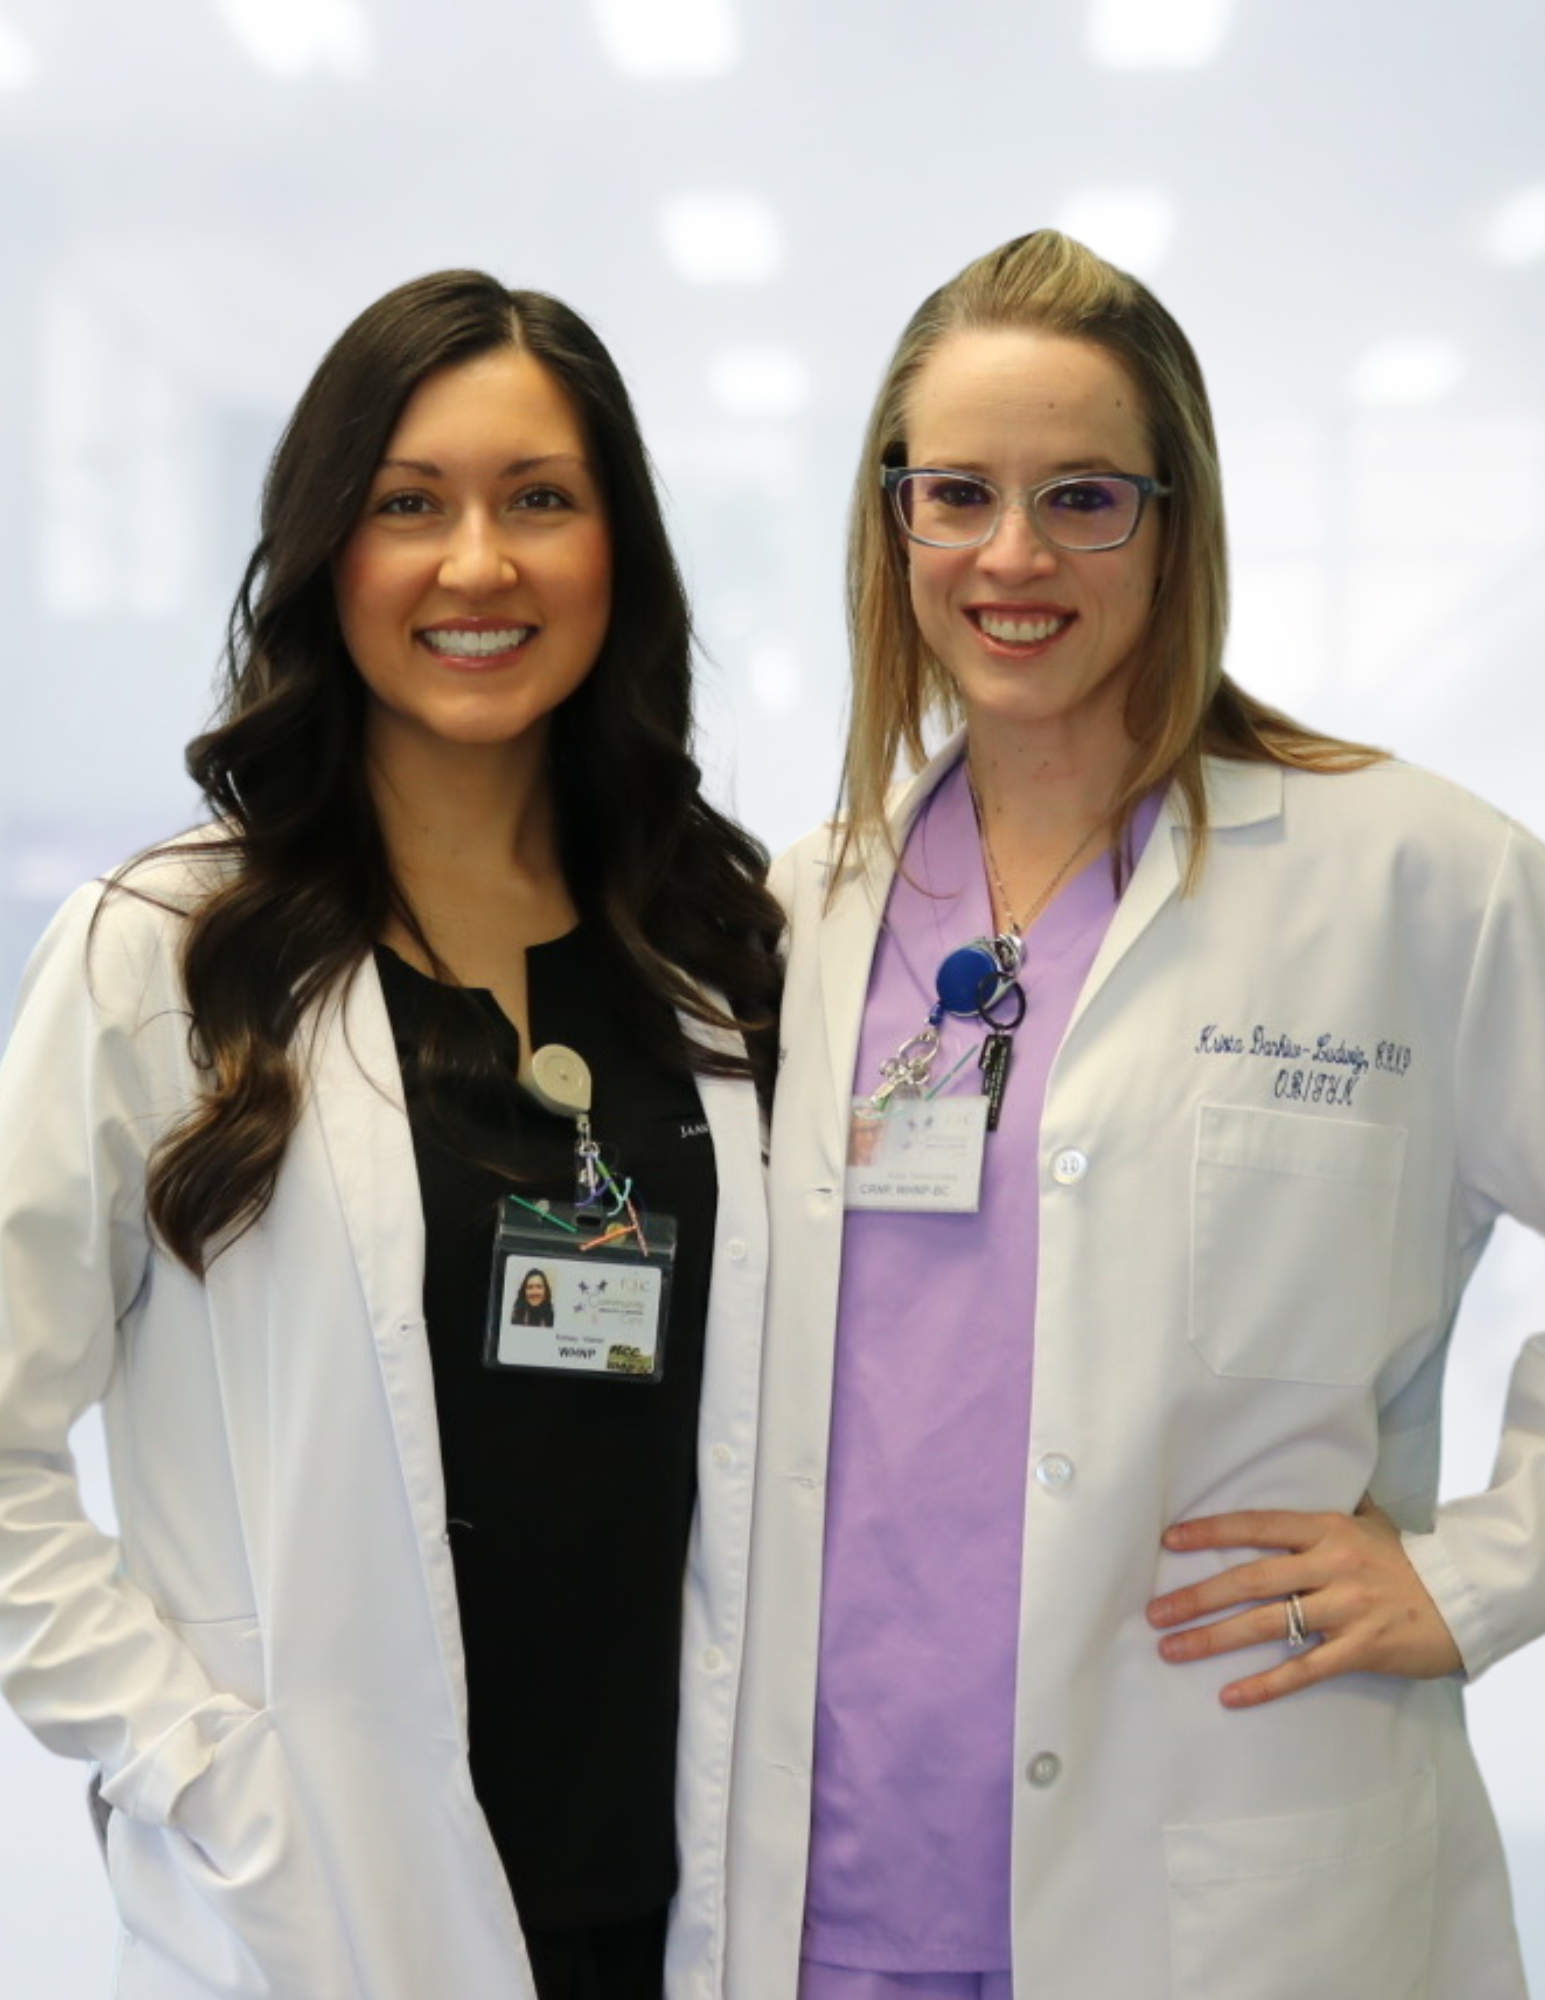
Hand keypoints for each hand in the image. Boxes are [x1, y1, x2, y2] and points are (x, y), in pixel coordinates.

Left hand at [1146, 1496, 1461, 1707]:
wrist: (1464, 1599)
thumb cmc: (1408, 1559)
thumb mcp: (1372, 1521)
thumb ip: (1337, 1504)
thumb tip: (1321, 1470)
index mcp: (1327, 1530)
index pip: (1257, 1526)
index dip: (1211, 1532)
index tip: (1169, 1540)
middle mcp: (1331, 1566)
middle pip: (1250, 1580)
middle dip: (1197, 1596)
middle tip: (1154, 1612)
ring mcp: (1345, 1609)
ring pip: (1268, 1625)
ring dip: (1214, 1639)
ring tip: (1172, 1650)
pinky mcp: (1360, 1649)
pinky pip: (1304, 1670)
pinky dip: (1265, 1684)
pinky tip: (1230, 1695)